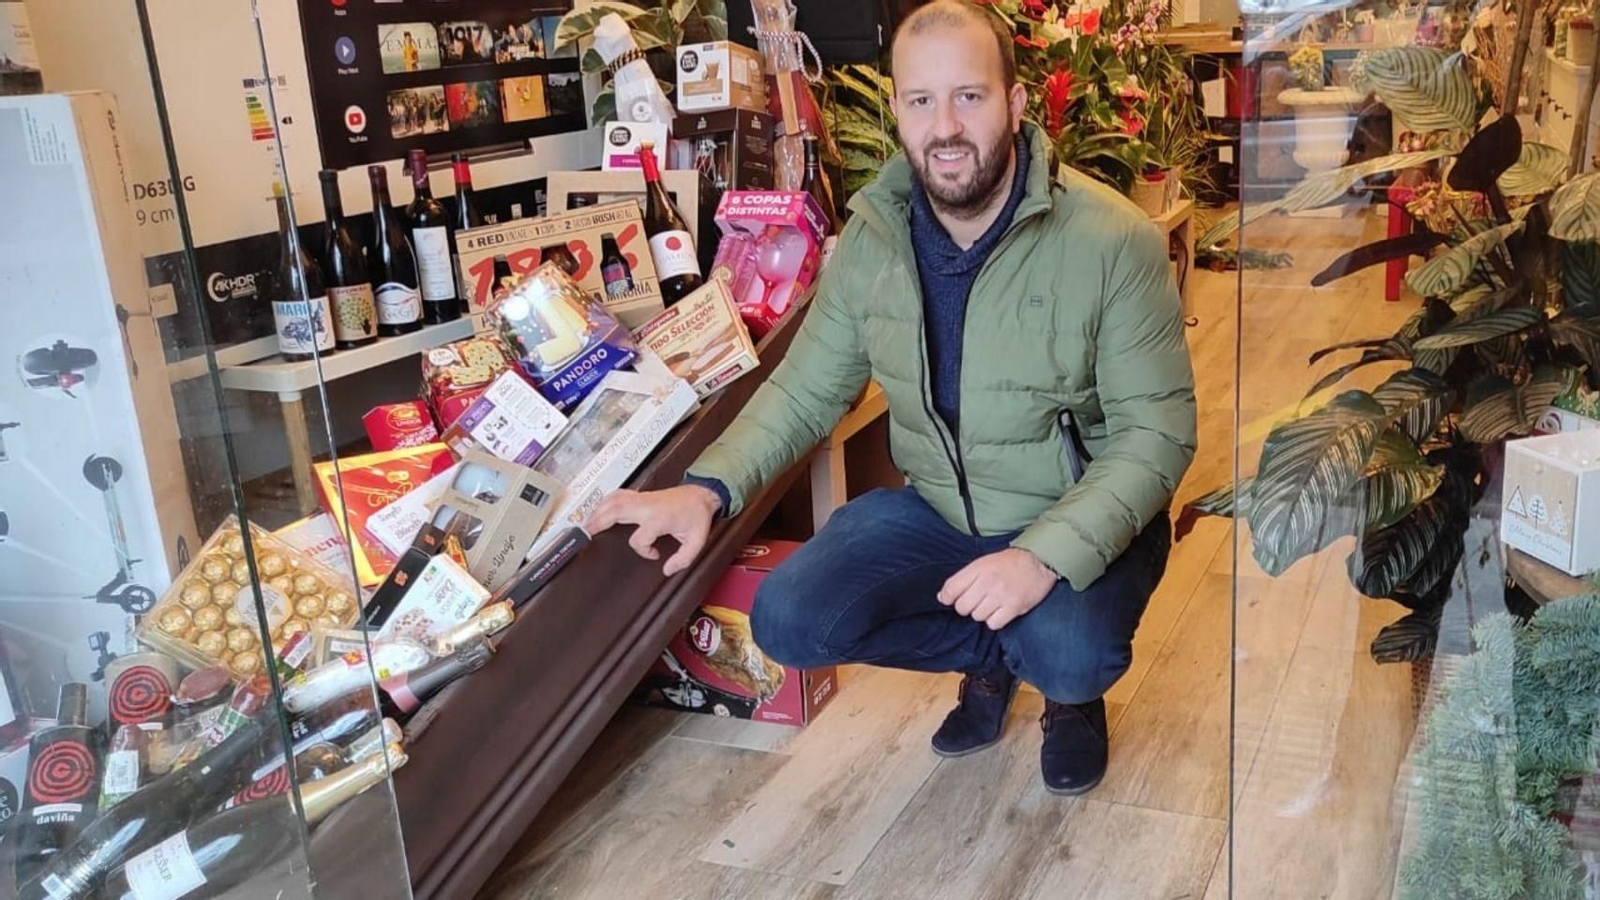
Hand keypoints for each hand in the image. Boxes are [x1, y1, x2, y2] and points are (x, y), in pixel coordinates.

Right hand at [586, 485, 721, 576]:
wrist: (700, 494)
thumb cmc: (696, 516)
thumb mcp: (697, 541)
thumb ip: (684, 559)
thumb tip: (668, 570)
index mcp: (658, 518)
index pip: (638, 539)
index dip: (644, 551)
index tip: (654, 554)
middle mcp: (646, 507)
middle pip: (615, 512)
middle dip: (599, 523)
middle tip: (586, 534)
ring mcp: (641, 499)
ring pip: (613, 501)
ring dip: (597, 512)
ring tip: (586, 524)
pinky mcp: (640, 495)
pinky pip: (618, 494)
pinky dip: (605, 501)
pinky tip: (598, 509)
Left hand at [938, 548, 1058, 630]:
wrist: (1039, 561)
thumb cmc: (1009, 563)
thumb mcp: (984, 562)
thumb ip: (963, 578)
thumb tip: (943, 597)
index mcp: (978, 569)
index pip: (951, 589)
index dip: (948, 597)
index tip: (951, 599)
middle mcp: (987, 582)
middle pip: (962, 607)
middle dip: (967, 606)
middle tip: (977, 600)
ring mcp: (1000, 596)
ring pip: (977, 616)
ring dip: (982, 613)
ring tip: (992, 603)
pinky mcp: (1013, 607)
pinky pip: (993, 624)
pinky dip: (994, 620)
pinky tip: (1000, 611)